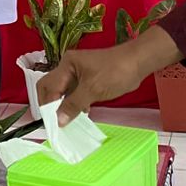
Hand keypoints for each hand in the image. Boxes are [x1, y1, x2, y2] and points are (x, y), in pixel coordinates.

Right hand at [36, 38, 155, 123]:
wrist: (138, 62)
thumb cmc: (115, 72)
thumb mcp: (93, 89)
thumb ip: (73, 105)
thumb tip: (58, 121)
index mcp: (66, 65)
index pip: (48, 86)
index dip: (47, 105)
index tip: (51, 123)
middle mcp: (68, 67)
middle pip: (51, 87)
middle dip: (50, 105)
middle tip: (55, 122)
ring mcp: (78, 73)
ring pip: (63, 91)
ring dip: (63, 105)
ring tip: (67, 121)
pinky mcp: (88, 79)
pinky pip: (75, 92)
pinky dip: (75, 103)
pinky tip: (82, 113)